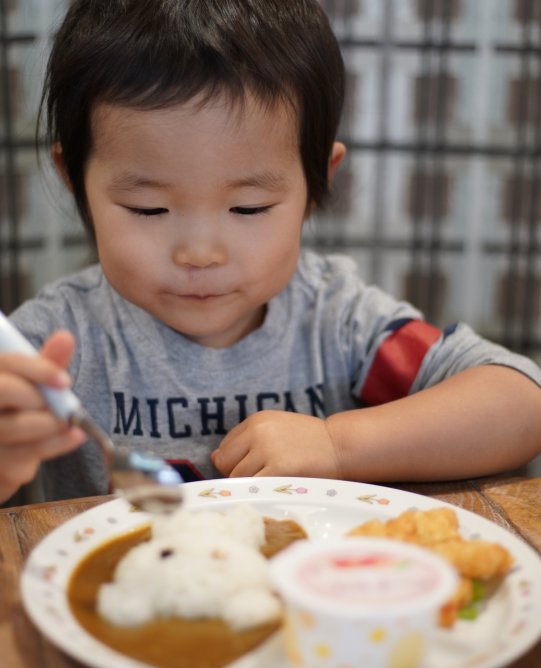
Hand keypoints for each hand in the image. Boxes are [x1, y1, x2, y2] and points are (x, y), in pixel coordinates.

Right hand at [0, 330, 85, 501]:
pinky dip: (53, 445)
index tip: (65, 380)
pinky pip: (21, 455)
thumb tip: (65, 337)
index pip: (7, 362)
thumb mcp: (33, 382)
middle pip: (3, 390)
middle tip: (59, 407)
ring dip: (49, 425)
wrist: (8, 453)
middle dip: (36, 398)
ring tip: (67, 423)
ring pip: (12, 426)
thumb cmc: (20, 409)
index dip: (39, 369)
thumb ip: (47, 362)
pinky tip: (71, 437)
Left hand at [211, 410, 342, 478]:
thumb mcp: (276, 428)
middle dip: (237, 473)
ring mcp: (266, 449)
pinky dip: (258, 490)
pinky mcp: (277, 469)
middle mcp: (258, 431)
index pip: (225, 447)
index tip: (253, 467)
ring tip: (271, 480)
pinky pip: (252, 486)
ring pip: (237, 477)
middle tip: (261, 477)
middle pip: (225, 463)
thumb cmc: (308, 441)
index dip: (234, 462)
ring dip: (250, 484)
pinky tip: (273, 487)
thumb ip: (247, 440)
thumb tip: (214, 458)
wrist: (340, 446)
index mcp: (256, 420)